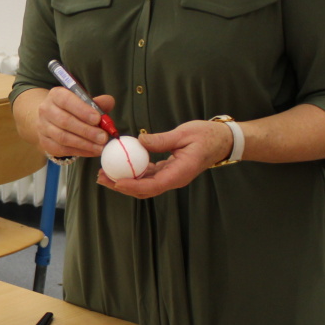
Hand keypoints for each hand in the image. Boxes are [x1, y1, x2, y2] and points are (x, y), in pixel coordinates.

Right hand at [32, 87, 114, 158]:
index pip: (66, 100)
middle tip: (103, 137)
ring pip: (63, 137)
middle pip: (65, 121)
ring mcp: (43, 127)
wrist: (51, 119)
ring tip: (100, 147)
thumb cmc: (72, 109)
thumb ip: (97, 103)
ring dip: (84, 144)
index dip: (82, 110)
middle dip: (86, 131)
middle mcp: (46, 109)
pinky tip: (91, 151)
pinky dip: (79, 152)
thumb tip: (109, 102)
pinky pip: (61, 149)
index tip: (97, 119)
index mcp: (56, 95)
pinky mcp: (44, 142)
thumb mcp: (84, 102)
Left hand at [98, 119, 232, 197]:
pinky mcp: (168, 171)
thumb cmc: (207, 136)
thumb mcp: (184, 134)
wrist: (222, 141)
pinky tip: (120, 165)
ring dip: (124, 180)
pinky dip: (133, 172)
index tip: (116, 181)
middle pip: (144, 189)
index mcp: (180, 173)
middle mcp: (174, 179)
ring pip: (144, 184)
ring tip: (104, 173)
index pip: (153, 185)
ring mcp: (171, 176)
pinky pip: (148, 176)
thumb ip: (161, 140)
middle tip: (101, 177)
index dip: (133, 186)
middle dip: (121, 186)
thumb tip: (139, 141)